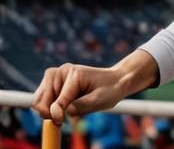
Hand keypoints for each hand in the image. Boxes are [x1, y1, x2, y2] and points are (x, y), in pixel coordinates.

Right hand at [32, 51, 157, 122]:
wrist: (115, 81)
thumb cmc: (110, 90)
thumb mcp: (100, 100)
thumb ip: (81, 106)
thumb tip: (62, 112)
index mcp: (74, 73)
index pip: (56, 102)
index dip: (57, 116)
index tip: (62, 122)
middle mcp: (62, 71)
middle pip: (39, 100)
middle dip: (47, 113)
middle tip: (61, 118)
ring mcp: (56, 76)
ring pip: (38, 100)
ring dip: (47, 110)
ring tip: (63, 112)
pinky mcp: (54, 83)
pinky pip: (41, 100)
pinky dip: (48, 108)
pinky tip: (61, 108)